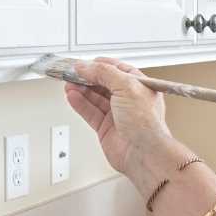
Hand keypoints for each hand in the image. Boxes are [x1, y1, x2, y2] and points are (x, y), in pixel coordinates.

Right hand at [63, 57, 171, 174]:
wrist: (143, 153)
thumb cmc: (146, 123)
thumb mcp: (127, 86)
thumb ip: (104, 73)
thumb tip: (87, 66)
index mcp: (140, 86)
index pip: (117, 70)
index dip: (100, 65)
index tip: (85, 63)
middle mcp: (129, 99)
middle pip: (103, 83)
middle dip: (87, 77)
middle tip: (72, 73)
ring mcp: (116, 114)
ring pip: (94, 98)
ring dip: (81, 90)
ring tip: (69, 83)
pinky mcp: (106, 128)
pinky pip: (90, 112)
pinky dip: (80, 103)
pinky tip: (72, 96)